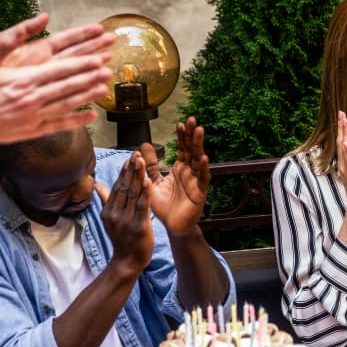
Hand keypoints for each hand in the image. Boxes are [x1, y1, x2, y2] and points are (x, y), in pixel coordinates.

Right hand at [0, 14, 113, 142]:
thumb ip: (9, 38)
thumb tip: (39, 20)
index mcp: (23, 79)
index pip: (60, 69)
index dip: (82, 64)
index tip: (99, 59)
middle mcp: (32, 98)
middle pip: (68, 86)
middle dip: (91, 78)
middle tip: (110, 71)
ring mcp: (34, 116)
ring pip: (68, 104)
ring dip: (88, 96)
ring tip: (105, 88)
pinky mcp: (33, 130)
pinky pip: (60, 124)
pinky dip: (77, 120)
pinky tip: (92, 115)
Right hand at [96, 152, 153, 274]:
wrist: (128, 261)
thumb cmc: (122, 238)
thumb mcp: (110, 219)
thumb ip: (106, 200)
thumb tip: (96, 184)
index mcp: (109, 210)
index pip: (117, 186)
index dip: (124, 171)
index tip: (130, 156)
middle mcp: (115, 213)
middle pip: (124, 187)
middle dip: (130, 169)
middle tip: (136, 152)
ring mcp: (125, 220)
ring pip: (132, 194)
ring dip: (137, 176)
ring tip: (141, 161)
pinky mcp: (138, 226)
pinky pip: (142, 207)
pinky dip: (145, 193)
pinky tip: (148, 181)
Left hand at [149, 117, 209, 235]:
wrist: (171, 226)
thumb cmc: (164, 206)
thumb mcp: (152, 182)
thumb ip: (149, 165)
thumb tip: (142, 146)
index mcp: (180, 169)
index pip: (182, 148)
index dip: (182, 136)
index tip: (180, 123)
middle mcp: (190, 172)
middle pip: (192, 150)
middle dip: (192, 135)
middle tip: (192, 119)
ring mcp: (196, 181)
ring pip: (199, 160)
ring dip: (199, 145)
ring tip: (199, 131)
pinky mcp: (200, 193)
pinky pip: (203, 179)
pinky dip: (203, 169)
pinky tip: (203, 158)